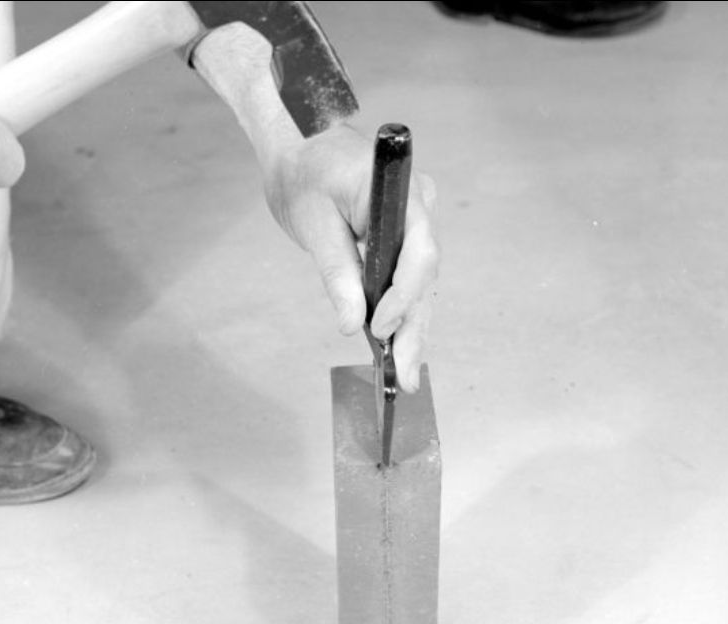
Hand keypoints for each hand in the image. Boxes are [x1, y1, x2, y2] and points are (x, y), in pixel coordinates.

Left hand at [264, 124, 438, 392]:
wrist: (302, 144)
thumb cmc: (304, 174)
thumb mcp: (313, 224)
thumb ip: (336, 273)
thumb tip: (352, 323)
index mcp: (398, 191)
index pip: (418, 252)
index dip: (403, 296)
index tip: (379, 329)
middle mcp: (419, 207)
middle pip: (425, 275)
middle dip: (414, 328)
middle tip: (408, 375)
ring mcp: (416, 221)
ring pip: (420, 282)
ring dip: (412, 327)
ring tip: (407, 373)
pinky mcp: (405, 236)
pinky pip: (409, 277)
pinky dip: (403, 311)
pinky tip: (400, 347)